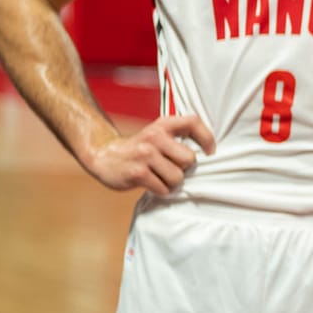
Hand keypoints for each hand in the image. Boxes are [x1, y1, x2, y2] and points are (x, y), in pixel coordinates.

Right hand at [81, 113, 215, 196]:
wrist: (103, 156)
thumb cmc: (140, 150)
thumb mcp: (158, 135)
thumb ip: (178, 139)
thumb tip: (210, 155)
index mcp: (162, 125)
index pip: (192, 122)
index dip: (206, 138)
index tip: (210, 152)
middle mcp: (154, 137)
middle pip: (189, 159)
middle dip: (184, 169)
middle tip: (170, 169)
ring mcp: (144, 154)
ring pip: (177, 177)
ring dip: (172, 183)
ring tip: (159, 177)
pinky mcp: (137, 173)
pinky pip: (163, 189)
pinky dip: (161, 191)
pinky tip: (151, 184)